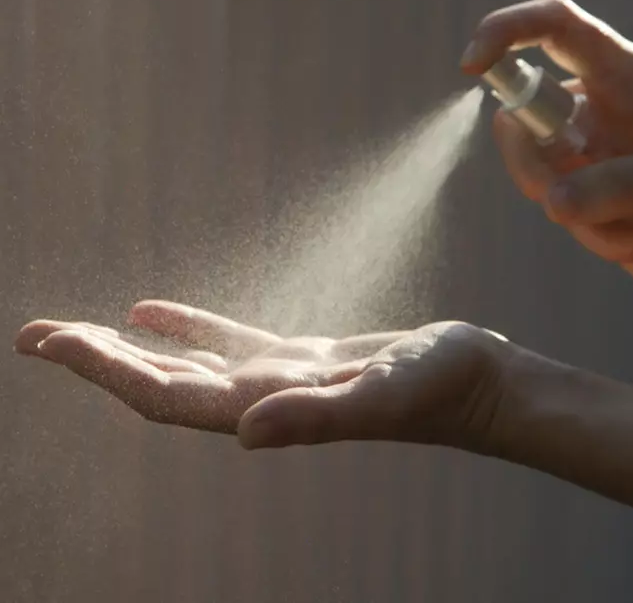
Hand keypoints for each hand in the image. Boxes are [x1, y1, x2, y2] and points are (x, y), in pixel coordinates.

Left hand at [15, 300, 516, 451]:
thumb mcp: (384, 395)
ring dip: (129, 348)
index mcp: (268, 406)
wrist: (474, 382)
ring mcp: (277, 378)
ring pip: (185, 362)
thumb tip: (242, 433)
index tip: (51, 341)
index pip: (165, 393)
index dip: (106, 370)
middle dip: (95, 359)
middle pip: (158, 380)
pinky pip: (227, 339)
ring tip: (79, 329)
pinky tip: (153, 314)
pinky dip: (185, 326)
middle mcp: (260, 397)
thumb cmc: (440, 388)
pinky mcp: (301, 357)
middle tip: (33, 333)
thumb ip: (316, 416)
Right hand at [461, 0, 632, 284]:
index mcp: (622, 80)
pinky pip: (582, 230)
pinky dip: (622, 254)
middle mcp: (597, 116)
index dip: (506, 33)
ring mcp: (595, 161)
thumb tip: (552, 203)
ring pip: (551, 195)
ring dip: (601, 234)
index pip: (553, 30)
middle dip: (546, 184)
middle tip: (589, 216)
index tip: (471, 67)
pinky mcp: (602, 203)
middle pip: (525, 133)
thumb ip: (627, 183)